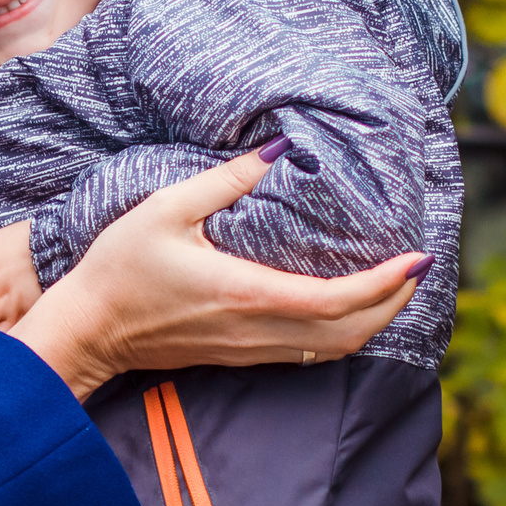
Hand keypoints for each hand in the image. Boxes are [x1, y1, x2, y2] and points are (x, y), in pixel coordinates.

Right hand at [10, 147, 431, 400]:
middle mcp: (257, 330)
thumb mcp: (165, 209)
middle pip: (351, 333)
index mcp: (247, 293)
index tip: (418, 258)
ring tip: (395, 287)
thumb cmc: (119, 268)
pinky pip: (308, 353)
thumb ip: (225, 180)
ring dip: (373, 322)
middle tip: (418, 269)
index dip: (387, 283)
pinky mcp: (240, 356)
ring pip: (334, 349)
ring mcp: (250, 349)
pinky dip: (342, 333)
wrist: (87, 330)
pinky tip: (348, 307)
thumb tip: (276, 149)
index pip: (338, 300)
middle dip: (395, 304)